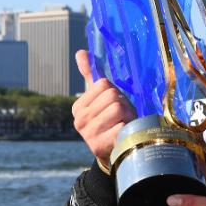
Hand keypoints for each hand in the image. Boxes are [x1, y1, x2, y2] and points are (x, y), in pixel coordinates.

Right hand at [71, 50, 135, 168]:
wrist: (113, 153)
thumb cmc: (110, 120)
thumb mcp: (101, 98)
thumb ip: (90, 75)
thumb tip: (80, 52)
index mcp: (78, 107)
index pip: (103, 85)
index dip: (115, 93)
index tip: (113, 106)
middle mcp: (79, 120)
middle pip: (111, 97)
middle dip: (123, 105)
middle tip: (122, 117)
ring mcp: (87, 134)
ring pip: (117, 109)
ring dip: (127, 117)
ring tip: (124, 125)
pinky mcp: (99, 146)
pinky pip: (120, 126)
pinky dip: (127, 129)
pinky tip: (123, 136)